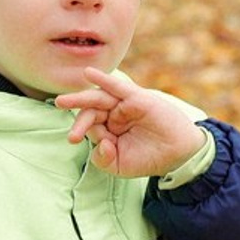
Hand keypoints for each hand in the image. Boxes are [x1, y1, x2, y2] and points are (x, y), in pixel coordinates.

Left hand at [55, 67, 205, 178]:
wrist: (178, 155)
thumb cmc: (148, 158)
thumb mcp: (119, 166)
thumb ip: (103, 159)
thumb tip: (98, 144)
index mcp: (107, 129)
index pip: (89, 126)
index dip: (83, 134)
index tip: (83, 146)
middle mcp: (114, 115)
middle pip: (90, 111)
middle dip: (79, 122)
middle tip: (72, 137)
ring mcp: (125, 106)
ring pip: (99, 98)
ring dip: (79, 98)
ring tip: (61, 101)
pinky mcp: (137, 99)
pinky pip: (117, 86)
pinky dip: (103, 79)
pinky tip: (88, 73)